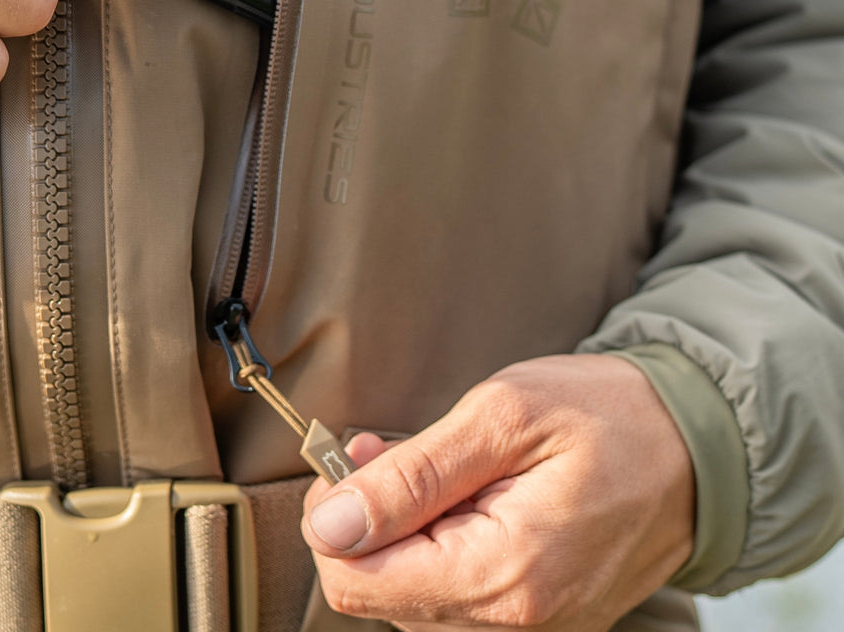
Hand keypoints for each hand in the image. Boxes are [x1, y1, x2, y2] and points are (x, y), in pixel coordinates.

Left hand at [301, 354, 694, 630]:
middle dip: (367, 519)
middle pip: (376, 594)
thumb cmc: (605, 416)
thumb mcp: (501, 417)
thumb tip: (332, 525)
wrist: (695, 447)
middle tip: (388, 448)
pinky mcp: (536, 619)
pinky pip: (453, 597)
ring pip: (409, 598)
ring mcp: (530, 630)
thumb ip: (411, 476)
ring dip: (399, 529)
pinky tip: (453, 493)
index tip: (353, 457)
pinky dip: (434, 543)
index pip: (358, 584)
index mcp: (505, 578)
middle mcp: (516, 626)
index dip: (334, 516)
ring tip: (429, 464)